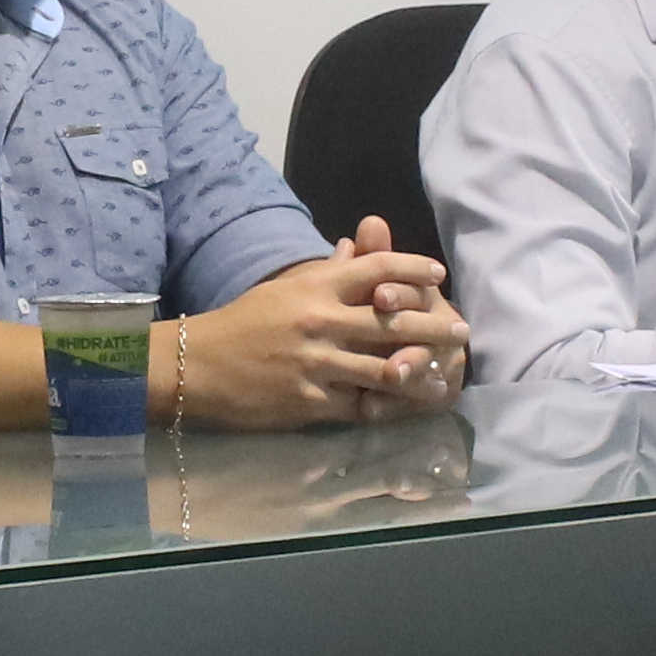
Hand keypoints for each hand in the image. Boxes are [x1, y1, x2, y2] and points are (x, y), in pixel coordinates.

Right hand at [173, 222, 469, 425]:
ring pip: (386, 367)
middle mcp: (321, 320)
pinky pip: (361, 404)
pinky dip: (389, 405)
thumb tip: (357, 249)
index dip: (414, 268)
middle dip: (435, 324)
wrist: (194, 366)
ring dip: (422, 371)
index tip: (439, 274)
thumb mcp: (284, 288)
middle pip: (394, 319)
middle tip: (461, 331)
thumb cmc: (242, 323)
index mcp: (315, 286)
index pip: (378, 267)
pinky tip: (410, 406)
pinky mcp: (311, 401)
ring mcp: (318, 363)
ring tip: (446, 374)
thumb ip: (326, 272)